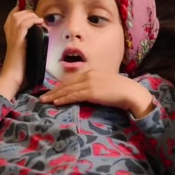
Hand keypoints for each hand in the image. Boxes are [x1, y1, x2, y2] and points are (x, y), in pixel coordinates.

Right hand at [0, 6, 43, 99]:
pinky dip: (31, 21)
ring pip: (18, 17)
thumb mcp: (25, 51)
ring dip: (31, 16)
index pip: (12, 16)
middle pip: (15, 14)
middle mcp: (9, 34)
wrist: (13, 78)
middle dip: (28, 13)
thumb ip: (30, 42)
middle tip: (37, 19)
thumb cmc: (20, 68)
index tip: (32, 14)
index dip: (21, 11)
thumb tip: (42, 35)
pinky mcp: (17, 42)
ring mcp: (12, 37)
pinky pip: (22, 25)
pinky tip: (38, 24)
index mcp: (10, 36)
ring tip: (39, 21)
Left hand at [40, 70, 154, 117]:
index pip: (71, 79)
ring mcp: (89, 83)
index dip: (60, 86)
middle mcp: (89, 75)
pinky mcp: (91, 92)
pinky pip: (74, 96)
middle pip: (66, 83)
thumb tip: (88, 92)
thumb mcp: (106, 83)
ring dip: (55, 95)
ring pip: (68, 90)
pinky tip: (56, 102)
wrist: (131, 92)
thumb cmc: (121, 90)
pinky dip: (64, 99)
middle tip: (43, 96)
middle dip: (54, 90)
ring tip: (45, 100)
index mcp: (92, 72)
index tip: (52, 91)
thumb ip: (96, 85)